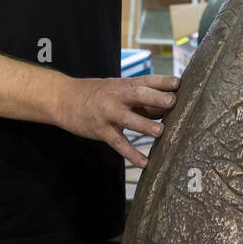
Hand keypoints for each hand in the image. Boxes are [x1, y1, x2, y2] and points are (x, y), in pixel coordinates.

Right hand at [53, 74, 179, 167]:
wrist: (64, 98)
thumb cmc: (98, 94)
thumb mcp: (118, 89)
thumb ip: (141, 99)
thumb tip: (168, 109)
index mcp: (125, 84)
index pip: (147, 80)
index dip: (163, 81)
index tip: (179, 83)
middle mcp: (117, 96)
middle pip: (138, 94)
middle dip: (155, 98)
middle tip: (172, 101)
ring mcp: (108, 113)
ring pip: (128, 119)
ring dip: (144, 125)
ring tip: (160, 131)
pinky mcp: (100, 130)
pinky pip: (118, 143)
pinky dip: (131, 154)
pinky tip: (144, 163)